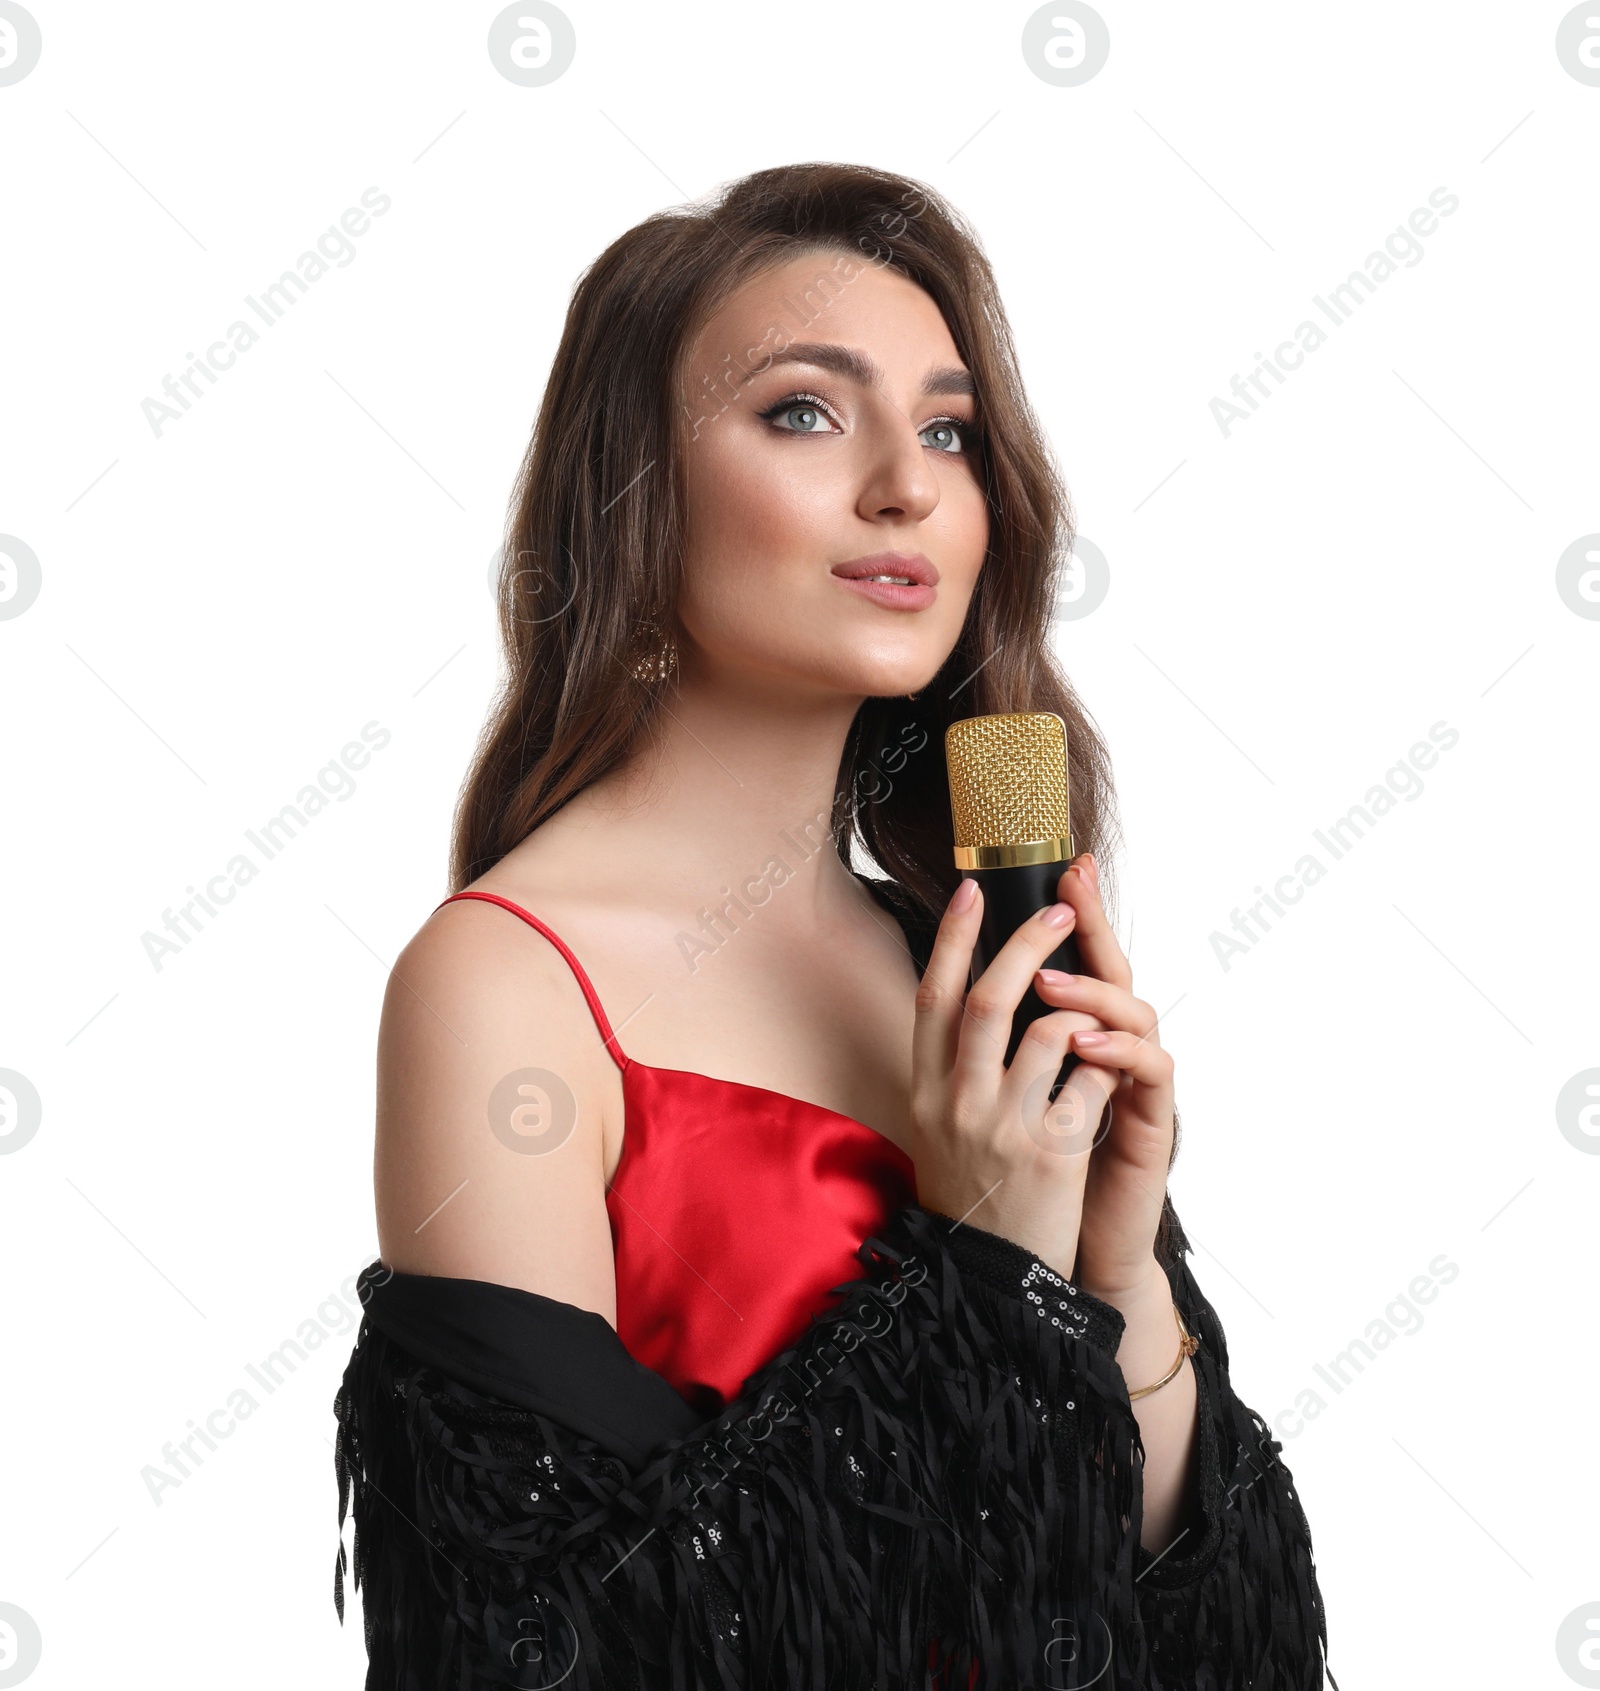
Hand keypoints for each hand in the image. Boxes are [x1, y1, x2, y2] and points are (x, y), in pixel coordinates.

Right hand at [908, 873, 1115, 1279]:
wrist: (993, 1280)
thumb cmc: (972, 1197)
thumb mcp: (940, 1131)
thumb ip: (953, 1070)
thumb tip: (978, 998)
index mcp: (924, 1091)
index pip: (933, 996)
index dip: (954, 938)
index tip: (974, 890)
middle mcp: (956, 1102)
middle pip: (987, 999)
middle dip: (1026, 943)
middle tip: (1059, 909)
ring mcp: (1003, 1127)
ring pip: (1045, 1031)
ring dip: (1079, 1001)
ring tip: (1100, 993)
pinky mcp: (1051, 1154)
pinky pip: (1089, 1083)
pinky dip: (1104, 1061)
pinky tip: (1111, 1062)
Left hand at [1033, 854, 1174, 1299]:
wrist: (1071, 1256)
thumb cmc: (1037, 1177)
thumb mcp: (1008, 1101)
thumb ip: (1002, 1049)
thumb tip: (958, 992)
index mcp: (1074, 1040)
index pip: (1073, 964)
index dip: (1070, 917)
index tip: (1057, 866)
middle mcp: (1110, 1051)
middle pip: (1111, 971)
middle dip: (1091, 925)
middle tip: (1066, 891)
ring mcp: (1134, 1085)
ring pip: (1135, 1012)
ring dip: (1091, 991)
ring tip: (1051, 980)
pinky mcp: (1150, 1123)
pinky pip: (1147, 1073)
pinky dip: (1117, 1053)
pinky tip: (1086, 1044)